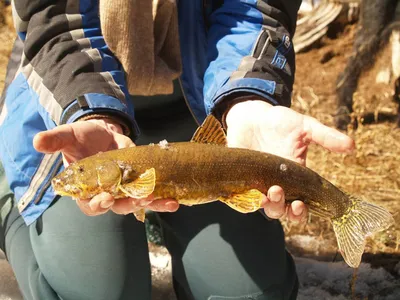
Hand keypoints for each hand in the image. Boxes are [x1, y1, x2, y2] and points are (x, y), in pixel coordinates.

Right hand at [33, 118, 178, 215]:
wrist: (101, 131)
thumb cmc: (81, 137)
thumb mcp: (68, 136)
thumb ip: (56, 141)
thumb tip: (38, 142)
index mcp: (85, 189)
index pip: (89, 205)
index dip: (97, 204)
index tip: (105, 198)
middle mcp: (106, 194)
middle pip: (118, 207)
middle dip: (130, 204)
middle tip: (142, 199)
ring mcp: (124, 190)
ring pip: (138, 203)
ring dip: (153, 204)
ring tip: (168, 203)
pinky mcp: (139, 183)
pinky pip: (152, 194)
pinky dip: (163, 199)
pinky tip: (175, 200)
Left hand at [225, 100, 354, 222]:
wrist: (252, 115)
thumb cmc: (279, 122)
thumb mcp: (304, 127)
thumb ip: (326, 137)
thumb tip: (352, 146)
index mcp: (295, 178)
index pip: (300, 204)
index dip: (301, 211)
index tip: (301, 205)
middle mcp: (277, 184)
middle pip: (281, 211)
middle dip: (285, 210)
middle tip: (285, 197)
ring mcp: (257, 183)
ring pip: (263, 207)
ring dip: (269, 205)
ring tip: (272, 191)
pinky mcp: (240, 180)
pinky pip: (241, 198)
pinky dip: (245, 200)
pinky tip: (250, 194)